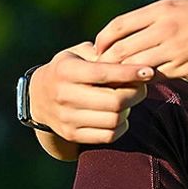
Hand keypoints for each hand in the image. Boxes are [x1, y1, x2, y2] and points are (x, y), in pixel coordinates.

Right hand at [29, 42, 153, 145]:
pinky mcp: (72, 134)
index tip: (149, 71)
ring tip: (129, 99)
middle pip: (114, 100)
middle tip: (142, 86)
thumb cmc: (67, 69)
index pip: (104, 73)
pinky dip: (121, 125)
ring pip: (114, 119)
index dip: (130, 73)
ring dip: (129, 109)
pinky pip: (108, 135)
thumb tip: (130, 58)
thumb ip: (101, 53)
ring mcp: (67, 118)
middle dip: (135, 93)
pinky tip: (120, 115)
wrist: (38, 98)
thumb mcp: (77, 54)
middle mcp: (64, 95)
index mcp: (66, 70)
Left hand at [94, 0, 187, 78]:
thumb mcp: (179, 7)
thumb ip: (152, 19)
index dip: (102, 41)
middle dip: (106, 63)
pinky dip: (143, 83)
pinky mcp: (185, 68)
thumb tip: (125, 34)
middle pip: (121, 50)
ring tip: (115, 82)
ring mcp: (174, 49)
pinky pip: (155, 78)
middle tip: (100, 72)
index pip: (117, 26)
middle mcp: (164, 28)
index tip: (97, 50)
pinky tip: (139, 86)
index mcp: (160, 10)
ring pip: (134, 67)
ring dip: (122, 76)